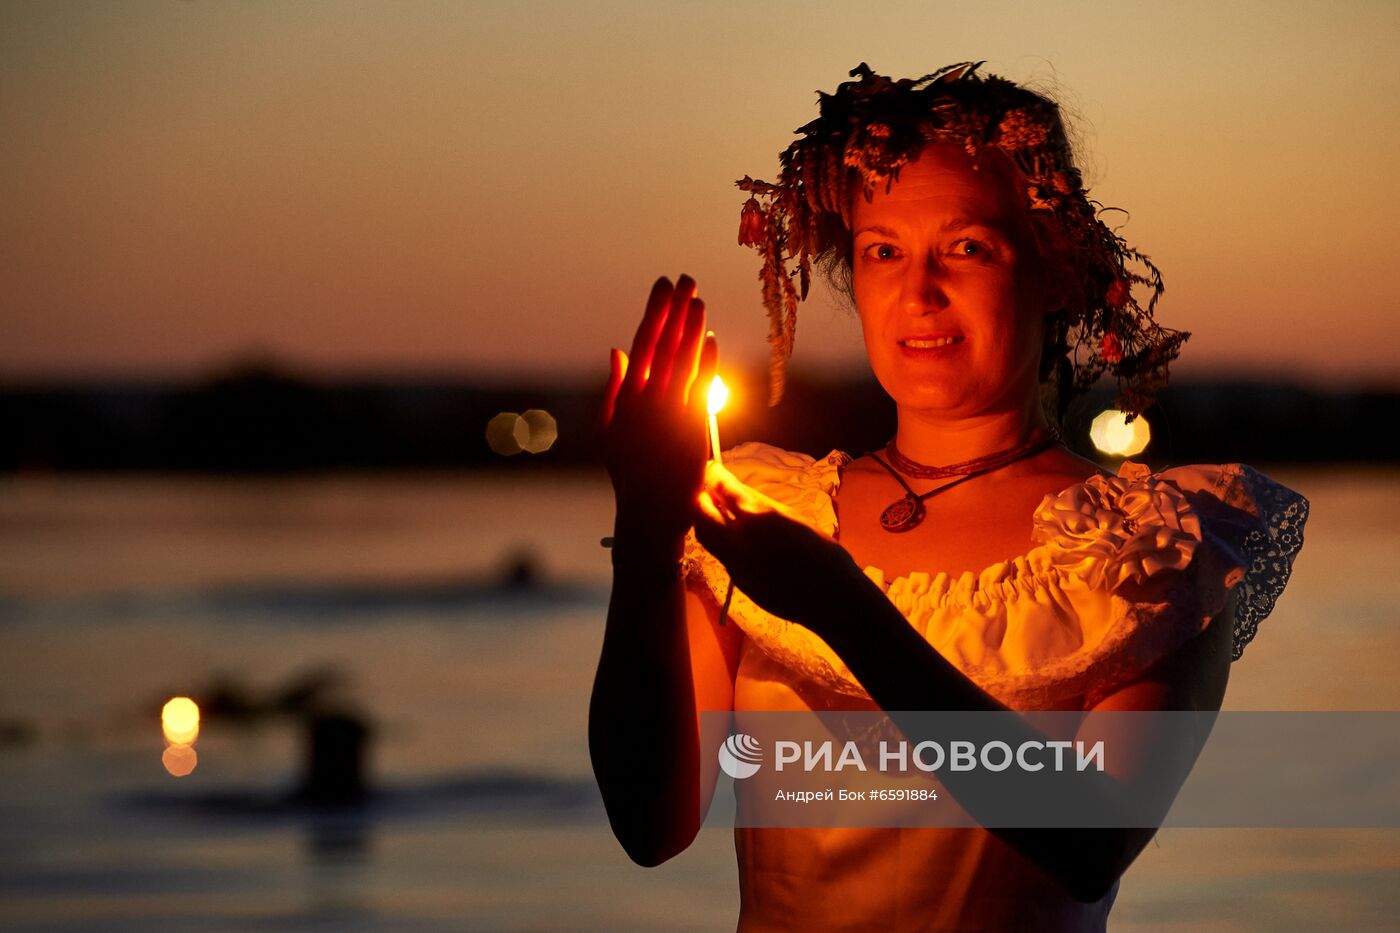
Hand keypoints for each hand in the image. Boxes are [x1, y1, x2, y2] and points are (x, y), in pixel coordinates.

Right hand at [600, 275, 717, 543]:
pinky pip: (701, 388)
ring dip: (692, 328)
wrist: (650, 514)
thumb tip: (617, 349)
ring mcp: (670, 415)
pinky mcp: (692, 430)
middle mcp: (646, 402)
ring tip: (699, 300)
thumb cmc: (628, 472)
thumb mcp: (609, 430)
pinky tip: (711, 339)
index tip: (662, 285)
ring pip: (683, 362)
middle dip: (675, 310)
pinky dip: (706, 363)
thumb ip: (614, 388)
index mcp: (625, 398)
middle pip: (664, 345)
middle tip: (686, 279)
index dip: (654, 311)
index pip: (642, 342)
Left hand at [695, 461, 862, 637]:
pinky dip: (719, 540)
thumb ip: (760, 505)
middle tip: (707, 490)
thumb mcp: (792, 518)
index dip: (713, 476)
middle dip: (700, 498)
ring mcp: (735, 563)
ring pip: (705, 537)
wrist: (831, 597)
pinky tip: (733, 536)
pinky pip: (720, 555)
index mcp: (759, 517)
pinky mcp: (738, 581)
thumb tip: (736, 492)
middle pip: (701, 514)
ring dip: (705, 520)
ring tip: (715, 510)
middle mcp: (739, 540)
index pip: (723, 489)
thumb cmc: (822, 552)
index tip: (711, 468)